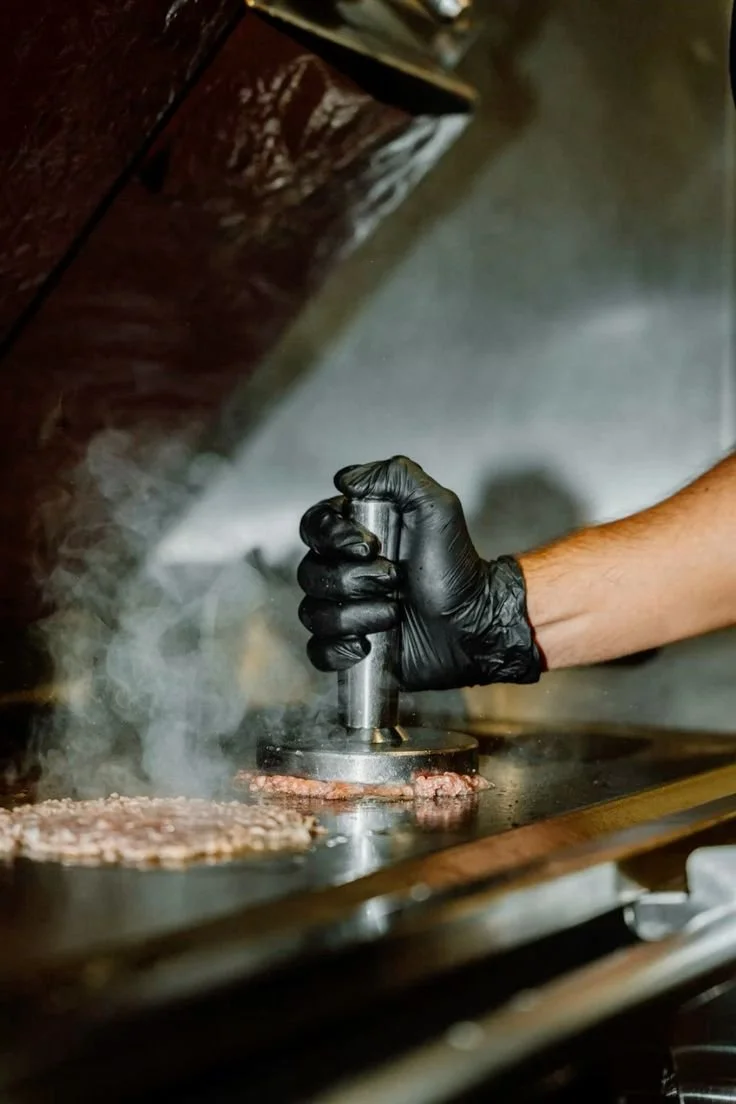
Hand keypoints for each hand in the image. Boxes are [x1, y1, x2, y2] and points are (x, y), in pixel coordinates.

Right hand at [297, 456, 542, 690]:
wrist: (474, 623)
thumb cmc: (457, 568)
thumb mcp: (437, 508)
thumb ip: (396, 477)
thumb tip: (345, 479)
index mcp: (355, 534)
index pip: (313, 526)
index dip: (332, 538)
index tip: (369, 546)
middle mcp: (343, 569)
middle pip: (309, 572)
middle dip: (353, 580)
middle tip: (394, 580)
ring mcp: (344, 609)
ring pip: (312, 613)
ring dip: (355, 615)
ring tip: (393, 614)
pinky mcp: (348, 646)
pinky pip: (318, 651)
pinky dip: (339, 650)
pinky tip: (367, 645)